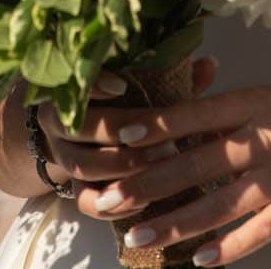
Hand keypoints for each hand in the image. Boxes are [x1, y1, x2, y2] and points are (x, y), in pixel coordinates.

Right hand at [33, 60, 217, 196]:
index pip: (74, 82)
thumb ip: (175, 78)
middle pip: (78, 127)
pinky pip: (87, 202)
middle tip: (160, 133)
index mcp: (73, 88)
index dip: (95, 84)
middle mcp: (60, 122)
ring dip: (123, 166)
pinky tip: (146, 199)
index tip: (122, 85)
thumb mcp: (149, 87)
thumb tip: (210, 65)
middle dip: (119, 131)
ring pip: (82, 166)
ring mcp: (65, 158)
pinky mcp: (76, 190)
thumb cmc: (131, 103)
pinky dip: (114, 204)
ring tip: (162, 162)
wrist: (99, 139)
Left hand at [68, 78, 270, 263]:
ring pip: (217, 205)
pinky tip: (199, 260)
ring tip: (139, 235)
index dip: (157, 128)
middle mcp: (260, 141)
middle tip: (111, 200)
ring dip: (175, 223)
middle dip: (150, 184)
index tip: (120, 140)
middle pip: (195, 165)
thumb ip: (229, 113)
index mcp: (251, 105)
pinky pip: (256, 233)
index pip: (195, 116)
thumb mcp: (270, 98)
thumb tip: (180, 124)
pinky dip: (227, 248)